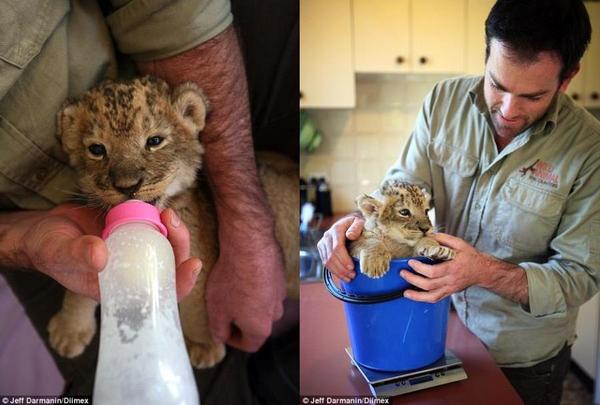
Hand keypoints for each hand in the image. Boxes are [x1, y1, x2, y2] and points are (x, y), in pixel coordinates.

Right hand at [18, 204, 199, 301]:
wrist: (43, 229)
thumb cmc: (49, 249)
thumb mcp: (59, 253)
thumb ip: (78, 255)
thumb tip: (101, 256)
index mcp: (121, 289)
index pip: (159, 296)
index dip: (181, 284)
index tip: (193, 264)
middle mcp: (133, 271)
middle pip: (171, 266)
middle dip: (181, 246)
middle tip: (173, 223)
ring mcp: (135, 250)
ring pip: (167, 245)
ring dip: (174, 230)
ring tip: (167, 213)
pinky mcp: (133, 230)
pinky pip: (154, 227)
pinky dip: (160, 219)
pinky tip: (159, 208)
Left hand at [206, 227, 285, 351]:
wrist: (249, 245)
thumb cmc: (231, 278)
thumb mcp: (215, 310)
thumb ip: (218, 330)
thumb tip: (220, 337)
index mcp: (260, 327)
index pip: (250, 345)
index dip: (233, 341)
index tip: (222, 330)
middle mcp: (275, 313)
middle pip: (258, 324)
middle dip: (241, 319)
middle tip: (225, 307)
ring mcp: (280, 293)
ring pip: (264, 304)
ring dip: (250, 301)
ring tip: (233, 287)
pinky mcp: (280, 275)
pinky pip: (268, 286)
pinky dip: (257, 284)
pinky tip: (243, 273)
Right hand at [317, 214, 363, 281]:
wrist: (348, 223)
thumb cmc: (357, 224)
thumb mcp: (359, 222)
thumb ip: (356, 227)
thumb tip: (350, 236)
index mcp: (336, 229)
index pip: (337, 247)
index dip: (344, 259)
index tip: (352, 267)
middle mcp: (327, 236)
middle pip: (331, 256)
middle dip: (342, 268)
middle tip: (353, 275)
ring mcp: (323, 243)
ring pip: (327, 261)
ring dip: (338, 272)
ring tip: (349, 278)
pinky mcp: (322, 249)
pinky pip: (325, 263)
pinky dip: (334, 271)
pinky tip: (343, 276)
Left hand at [401, 233, 489, 302]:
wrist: (483, 271)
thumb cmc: (471, 257)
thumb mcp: (459, 244)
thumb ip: (444, 239)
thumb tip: (428, 235)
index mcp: (453, 268)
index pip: (434, 272)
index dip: (420, 269)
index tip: (411, 262)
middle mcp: (451, 281)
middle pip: (429, 284)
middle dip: (413, 279)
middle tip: (403, 273)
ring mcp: (450, 288)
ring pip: (432, 296)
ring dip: (417, 295)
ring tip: (405, 292)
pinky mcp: (449, 292)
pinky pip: (436, 298)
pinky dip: (424, 299)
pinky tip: (415, 296)